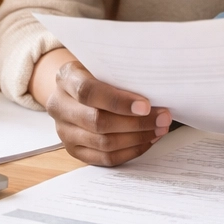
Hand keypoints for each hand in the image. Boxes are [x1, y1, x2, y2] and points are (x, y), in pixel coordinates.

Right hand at [34, 50, 170, 165]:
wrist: (75, 89)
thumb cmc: (96, 74)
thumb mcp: (103, 65)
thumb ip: (120, 73)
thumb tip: (156, 87)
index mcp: (66, 78)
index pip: (89, 92)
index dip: (119, 101)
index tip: (146, 106)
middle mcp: (59, 106)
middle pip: (98, 122)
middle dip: (136, 123)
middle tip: (163, 118)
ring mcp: (65, 131)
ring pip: (103, 143)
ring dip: (138, 138)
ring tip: (160, 129)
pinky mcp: (74, 150)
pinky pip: (105, 158)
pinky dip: (131, 151)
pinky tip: (148, 140)